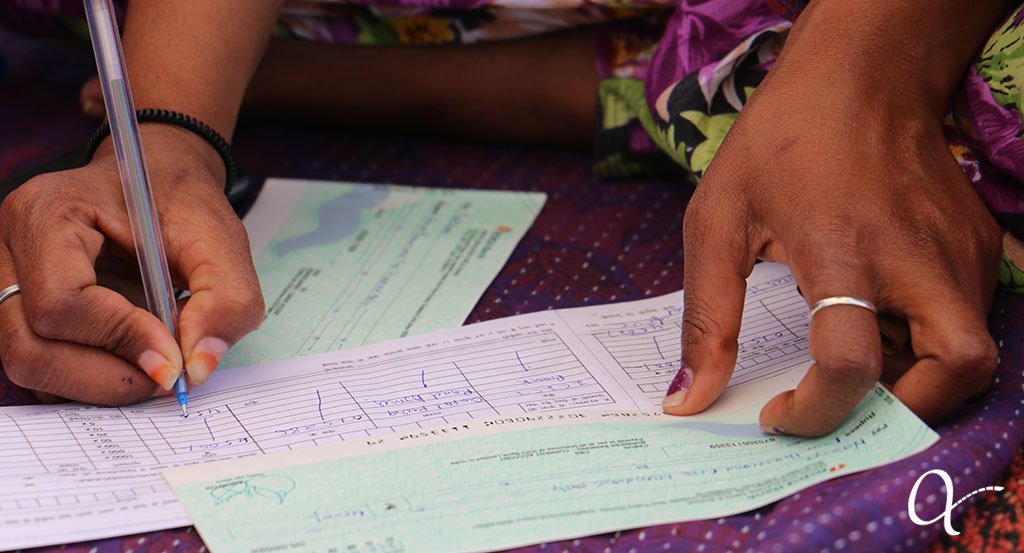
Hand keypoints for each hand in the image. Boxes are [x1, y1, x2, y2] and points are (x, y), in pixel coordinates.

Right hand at [0, 125, 263, 403]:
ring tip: (154, 367)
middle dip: (107, 378)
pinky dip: (88, 379)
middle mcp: (10, 248)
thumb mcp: (221, 240)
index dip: (120, 339)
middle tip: (168, 377)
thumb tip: (197, 369)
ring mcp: (6, 281)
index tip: (174, 357)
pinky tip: (132, 361)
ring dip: (98, 384)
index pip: (60, 302)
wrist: (156, 179)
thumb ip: (225, 300)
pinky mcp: (20, 308)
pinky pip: (41, 366)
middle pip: (30, 348)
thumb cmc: (180, 202)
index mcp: (49, 213)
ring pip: (29, 365)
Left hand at [664, 50, 1002, 436]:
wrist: (859, 76)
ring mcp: (959, 250)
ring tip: (855, 341)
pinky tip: (879, 309)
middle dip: (904, 409)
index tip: (780, 414)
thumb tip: (689, 398)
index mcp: (841, 250)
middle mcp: (916, 255)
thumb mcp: (717, 221)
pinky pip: (968, 318)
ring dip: (915, 375)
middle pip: (958, 371)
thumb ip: (706, 318)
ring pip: (971, 352)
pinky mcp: (979, 244)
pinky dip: (928, 339)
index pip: (851, 362)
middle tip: (843, 399)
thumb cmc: (778, 143)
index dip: (816, 410)